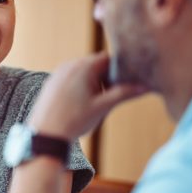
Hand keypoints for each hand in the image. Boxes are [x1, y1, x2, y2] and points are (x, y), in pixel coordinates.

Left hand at [27, 52, 146, 139]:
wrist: (45, 133)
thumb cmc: (74, 120)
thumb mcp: (103, 106)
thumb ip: (124, 93)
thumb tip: (145, 86)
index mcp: (84, 67)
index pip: (108, 58)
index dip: (119, 70)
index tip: (125, 84)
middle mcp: (70, 65)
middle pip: (96, 65)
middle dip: (106, 79)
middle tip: (110, 98)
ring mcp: (59, 73)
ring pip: (83, 73)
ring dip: (93, 84)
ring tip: (93, 104)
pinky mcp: (52, 82)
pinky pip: (71, 79)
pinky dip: (79, 88)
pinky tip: (79, 105)